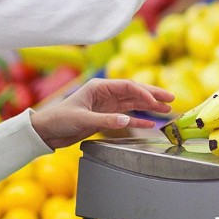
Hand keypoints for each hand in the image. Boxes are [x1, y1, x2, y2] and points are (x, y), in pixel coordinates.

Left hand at [29, 78, 173, 149]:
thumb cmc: (59, 119)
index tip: (157, 102)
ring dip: (149, 106)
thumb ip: (105, 120)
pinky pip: (126, 117)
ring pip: (132, 104)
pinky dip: (138, 120)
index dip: (144, 93)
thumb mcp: (82, 119)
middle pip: (134, 92)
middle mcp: (104, 94)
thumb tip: (126, 121)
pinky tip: (151, 123)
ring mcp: (106, 105)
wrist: (47, 131)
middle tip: (171, 99)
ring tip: (167, 109)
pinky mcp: (105, 117)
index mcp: (98, 87)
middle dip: (153, 95)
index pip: (127, 86)